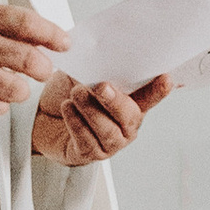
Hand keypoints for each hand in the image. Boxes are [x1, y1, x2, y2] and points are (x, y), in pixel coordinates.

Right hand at [0, 0, 66, 118]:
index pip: (27, 23)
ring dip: (22, 90)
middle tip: (42, 69)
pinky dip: (0, 106)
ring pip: (15, 89)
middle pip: (28, 59)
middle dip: (43, 67)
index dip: (52, 34)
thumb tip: (33, 31)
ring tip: (15, 85)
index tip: (64, 42)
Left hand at [32, 71, 169, 167]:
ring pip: (107, 130)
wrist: (42, 117)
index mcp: (131, 103)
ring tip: (75, 94)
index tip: (166, 78)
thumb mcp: (81, 74)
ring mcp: (111, 143)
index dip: (159, 90)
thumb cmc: (67, 94)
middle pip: (130, 116)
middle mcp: (126, 126)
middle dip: (115, 101)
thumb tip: (99, 55)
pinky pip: (87, 140)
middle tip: (100, 86)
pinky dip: (76, 122)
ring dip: (91, 110)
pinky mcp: (90, 154)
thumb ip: (95, 69)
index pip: (150, 96)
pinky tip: (67, 109)